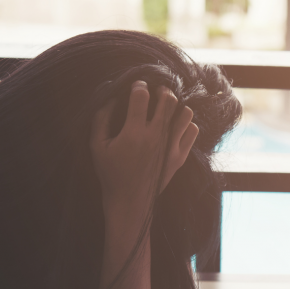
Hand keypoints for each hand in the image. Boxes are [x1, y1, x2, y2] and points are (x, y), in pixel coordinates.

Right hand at [90, 81, 199, 228]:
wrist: (130, 203)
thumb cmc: (110, 174)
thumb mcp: (97, 145)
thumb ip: (101, 118)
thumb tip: (111, 96)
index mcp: (134, 132)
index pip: (142, 96)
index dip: (139, 86)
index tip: (137, 87)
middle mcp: (156, 137)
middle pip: (168, 99)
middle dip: (161, 89)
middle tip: (155, 92)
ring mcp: (171, 148)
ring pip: (185, 113)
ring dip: (176, 105)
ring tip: (166, 108)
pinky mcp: (180, 157)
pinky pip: (192, 130)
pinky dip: (186, 123)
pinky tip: (174, 125)